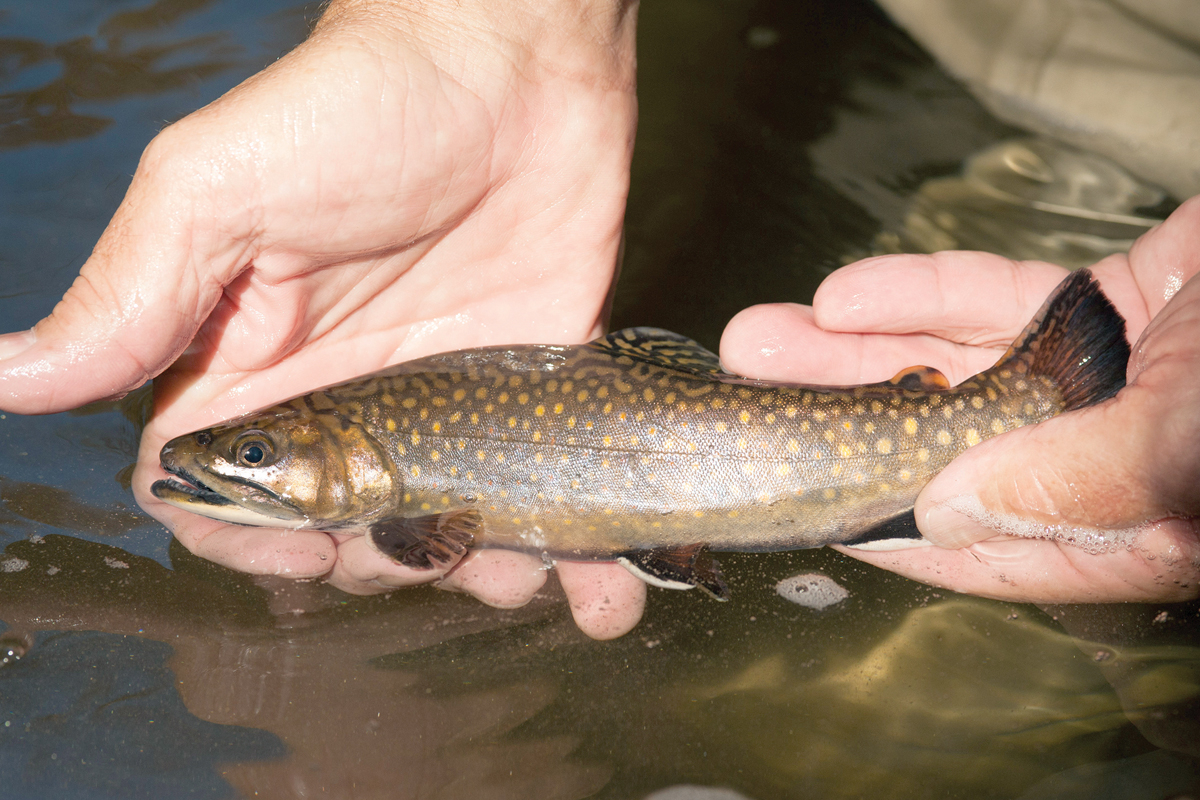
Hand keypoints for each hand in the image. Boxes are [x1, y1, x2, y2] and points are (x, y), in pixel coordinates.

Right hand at [0, 0, 646, 638]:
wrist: (511, 62)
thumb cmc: (355, 105)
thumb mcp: (217, 191)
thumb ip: (129, 297)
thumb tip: (6, 378)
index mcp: (251, 368)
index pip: (223, 495)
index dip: (250, 539)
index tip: (307, 546)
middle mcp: (344, 399)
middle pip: (342, 532)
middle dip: (382, 564)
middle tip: (430, 550)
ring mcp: (440, 403)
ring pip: (444, 531)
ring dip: (479, 573)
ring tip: (524, 571)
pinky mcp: (526, 394)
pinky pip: (538, 491)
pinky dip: (569, 550)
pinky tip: (596, 576)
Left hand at [721, 195, 1199, 603]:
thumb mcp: (1194, 439)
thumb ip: (1080, 485)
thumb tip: (952, 512)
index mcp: (1126, 526)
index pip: (978, 542)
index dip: (878, 522)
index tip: (788, 505)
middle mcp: (1101, 459)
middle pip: (938, 448)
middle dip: (836, 421)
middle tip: (743, 399)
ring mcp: (1097, 379)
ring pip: (950, 370)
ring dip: (851, 353)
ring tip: (760, 338)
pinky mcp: (1100, 306)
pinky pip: (995, 301)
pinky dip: (921, 296)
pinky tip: (845, 297)